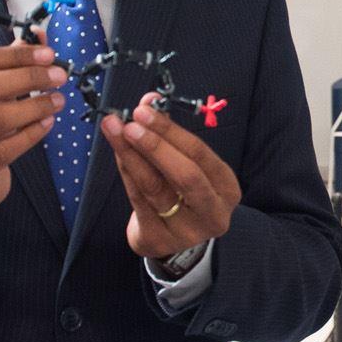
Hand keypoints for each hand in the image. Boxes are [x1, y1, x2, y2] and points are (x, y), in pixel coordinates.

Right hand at [0, 40, 65, 243]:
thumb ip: (6, 65)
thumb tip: (38, 36)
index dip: (13, 55)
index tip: (47, 54)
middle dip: (27, 77)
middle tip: (59, 75)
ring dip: (34, 105)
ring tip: (58, 100)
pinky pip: (3, 150)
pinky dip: (30, 134)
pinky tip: (48, 123)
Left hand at [101, 92, 241, 259]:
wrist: (175, 237)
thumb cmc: (184, 192)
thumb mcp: (188, 163)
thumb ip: (170, 133)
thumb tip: (149, 101)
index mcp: (226, 188)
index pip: (200, 155)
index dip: (171, 131)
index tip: (145, 110)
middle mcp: (213, 213)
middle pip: (185, 176)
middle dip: (154, 145)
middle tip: (129, 124)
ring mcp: (187, 231)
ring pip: (155, 188)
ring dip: (131, 155)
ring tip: (114, 131)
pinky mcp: (159, 240)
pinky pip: (138, 201)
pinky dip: (126, 172)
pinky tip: (118, 154)